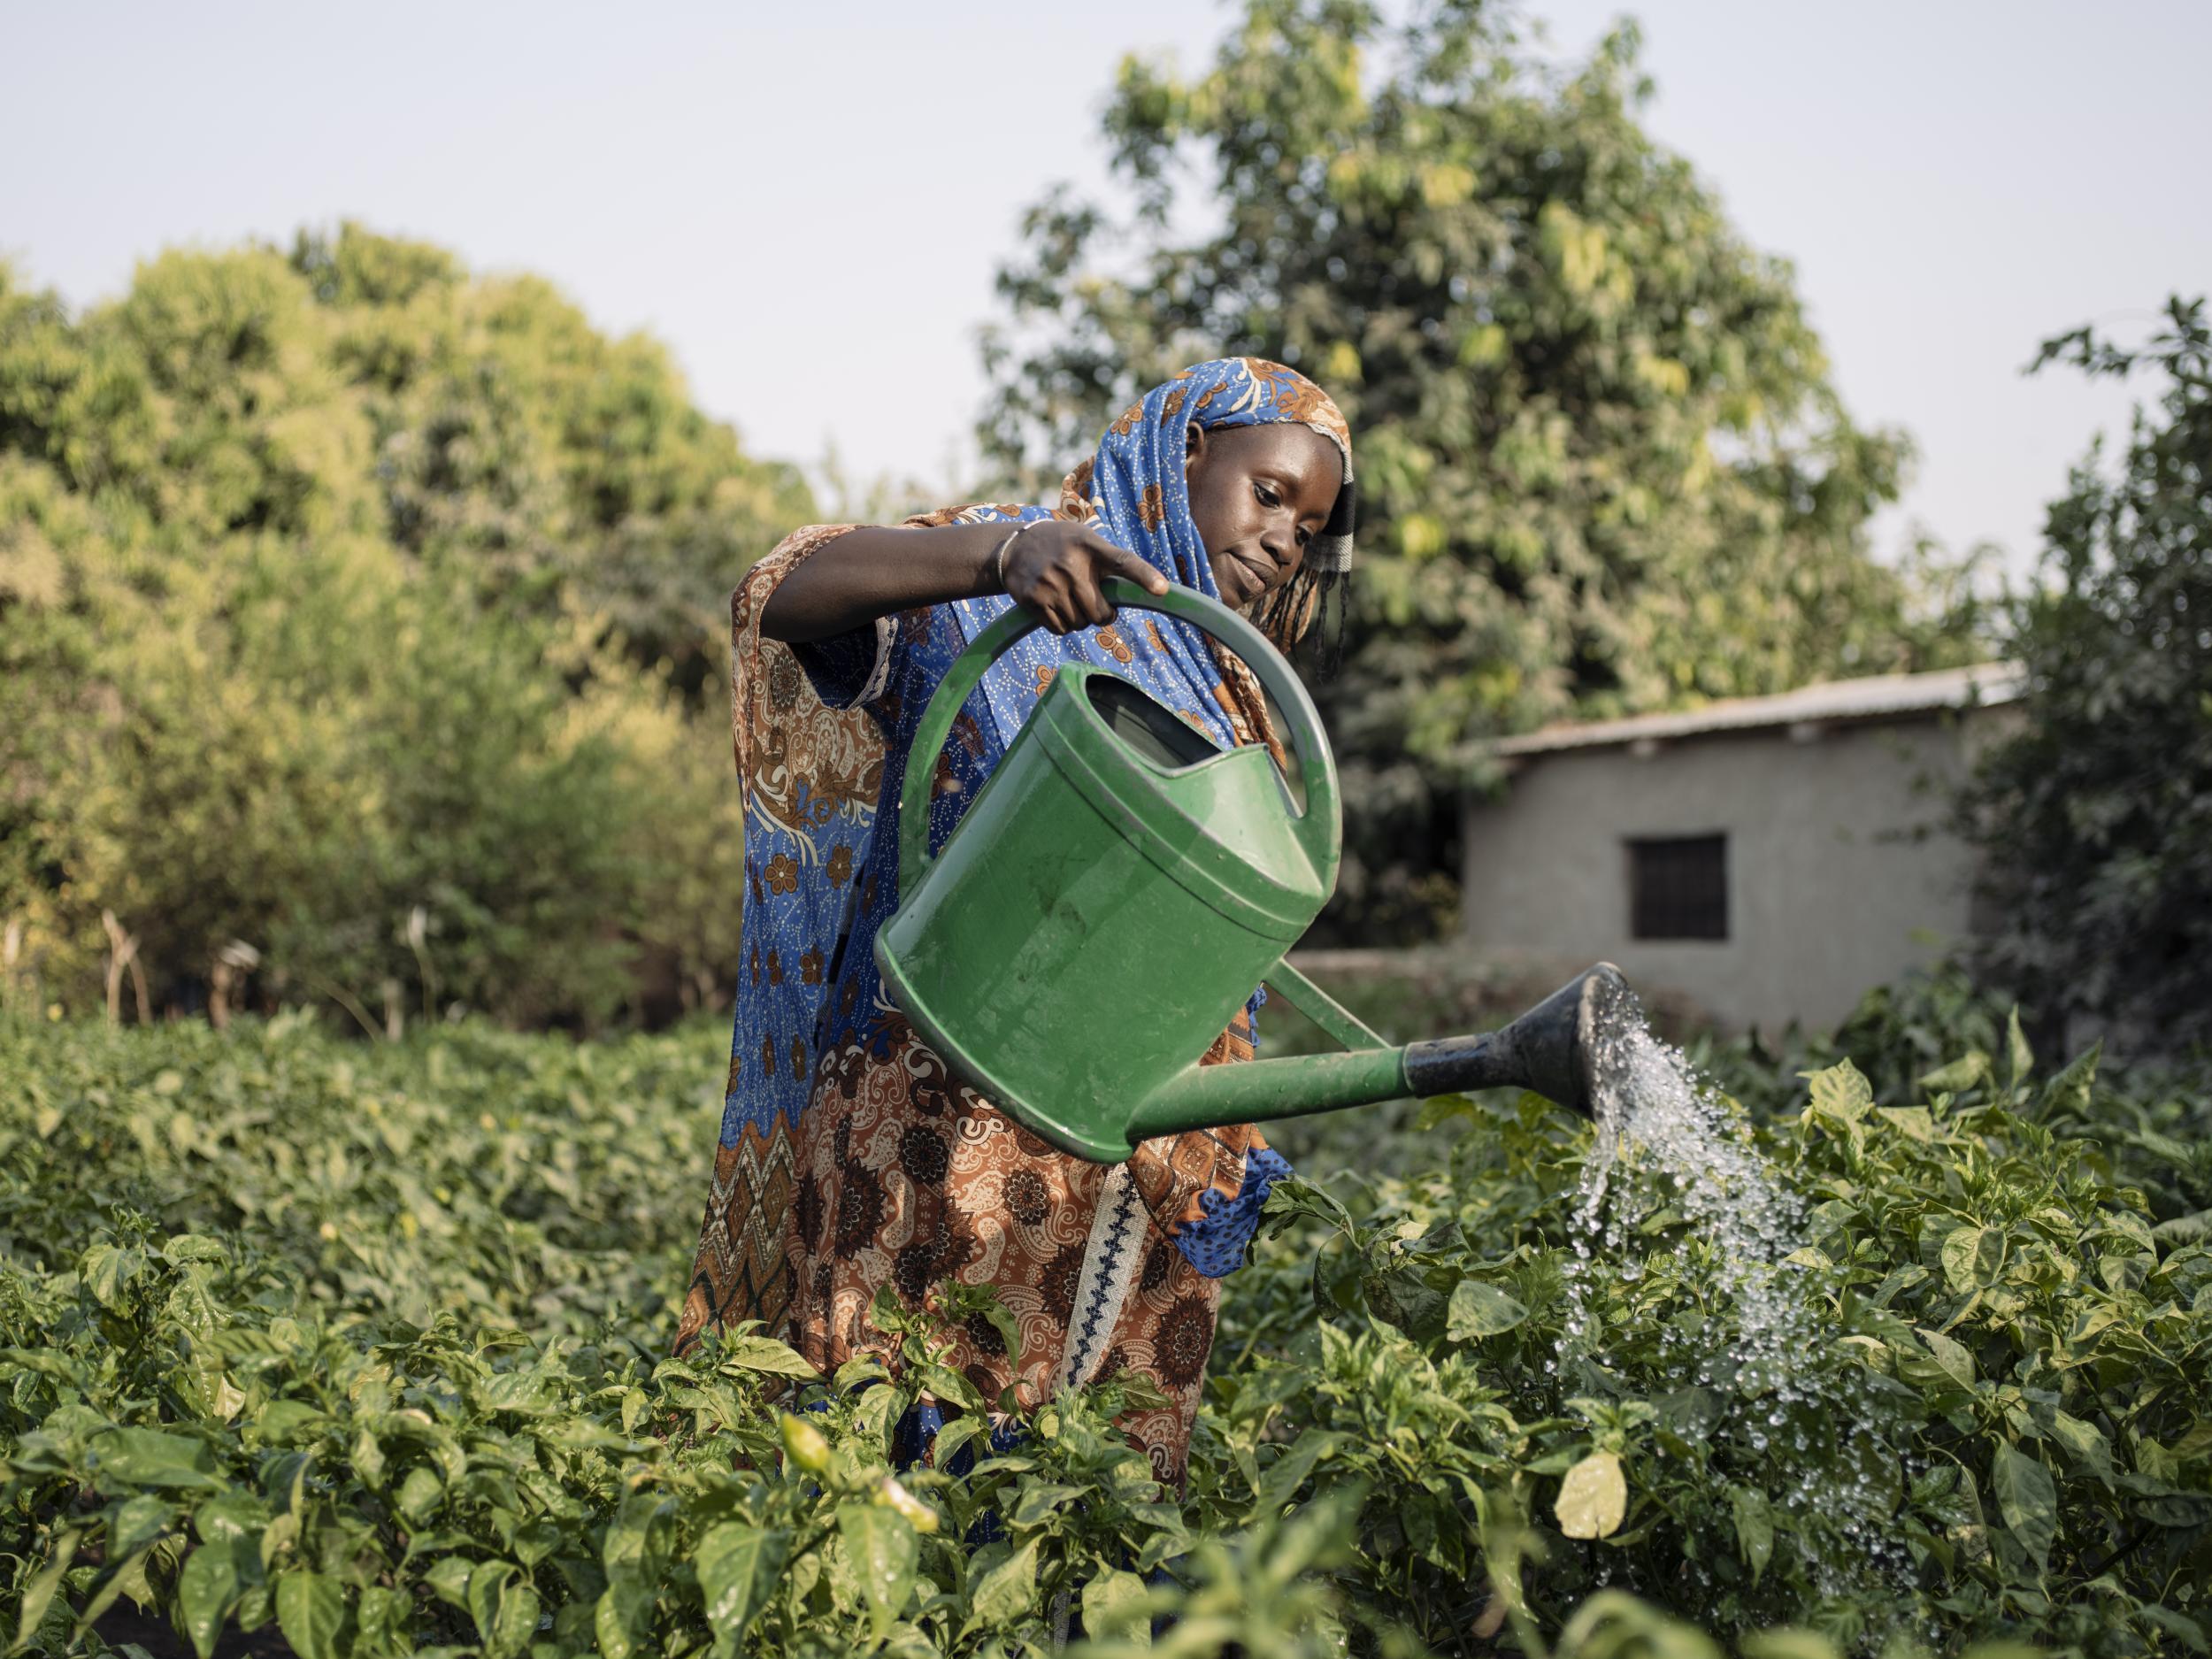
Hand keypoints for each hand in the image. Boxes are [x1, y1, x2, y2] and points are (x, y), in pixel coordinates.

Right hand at [1000, 520, 1169, 633]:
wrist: (1014, 547)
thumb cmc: (1062, 546)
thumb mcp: (1085, 540)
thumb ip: (1107, 561)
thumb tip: (1133, 595)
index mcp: (1090, 546)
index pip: (1123, 562)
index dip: (1144, 576)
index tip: (1162, 589)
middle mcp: (1071, 565)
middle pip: (1101, 613)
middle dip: (1102, 615)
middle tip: (1094, 602)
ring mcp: (1051, 584)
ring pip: (1081, 624)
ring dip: (1080, 619)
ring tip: (1068, 598)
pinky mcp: (1034, 600)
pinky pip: (1061, 629)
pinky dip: (1063, 624)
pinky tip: (1054, 606)